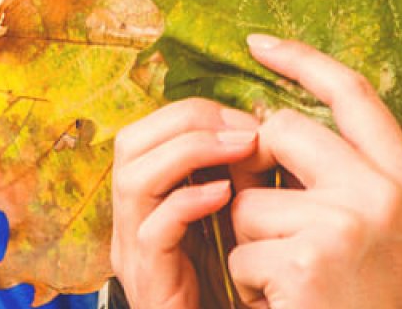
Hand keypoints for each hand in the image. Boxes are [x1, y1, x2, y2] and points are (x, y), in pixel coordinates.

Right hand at [111, 98, 261, 308]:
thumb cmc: (238, 288)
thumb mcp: (237, 220)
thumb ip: (241, 178)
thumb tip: (269, 127)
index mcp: (152, 199)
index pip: (151, 129)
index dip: (198, 113)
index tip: (250, 120)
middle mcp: (133, 220)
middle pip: (132, 141)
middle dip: (191, 121)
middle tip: (245, 129)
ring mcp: (134, 251)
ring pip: (133, 176)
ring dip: (191, 151)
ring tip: (242, 149)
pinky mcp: (149, 280)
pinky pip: (153, 229)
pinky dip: (189, 203)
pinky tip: (227, 196)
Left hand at [225, 34, 401, 308]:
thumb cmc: (368, 302)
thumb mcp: (379, 230)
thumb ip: (343, 176)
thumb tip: (269, 126)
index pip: (353, 93)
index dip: (303, 60)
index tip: (259, 44)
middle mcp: (381, 191)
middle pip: (283, 133)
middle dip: (260, 175)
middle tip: (281, 230)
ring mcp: (344, 223)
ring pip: (250, 201)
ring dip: (252, 246)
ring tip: (292, 283)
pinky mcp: (305, 259)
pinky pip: (241, 253)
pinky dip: (248, 285)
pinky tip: (284, 304)